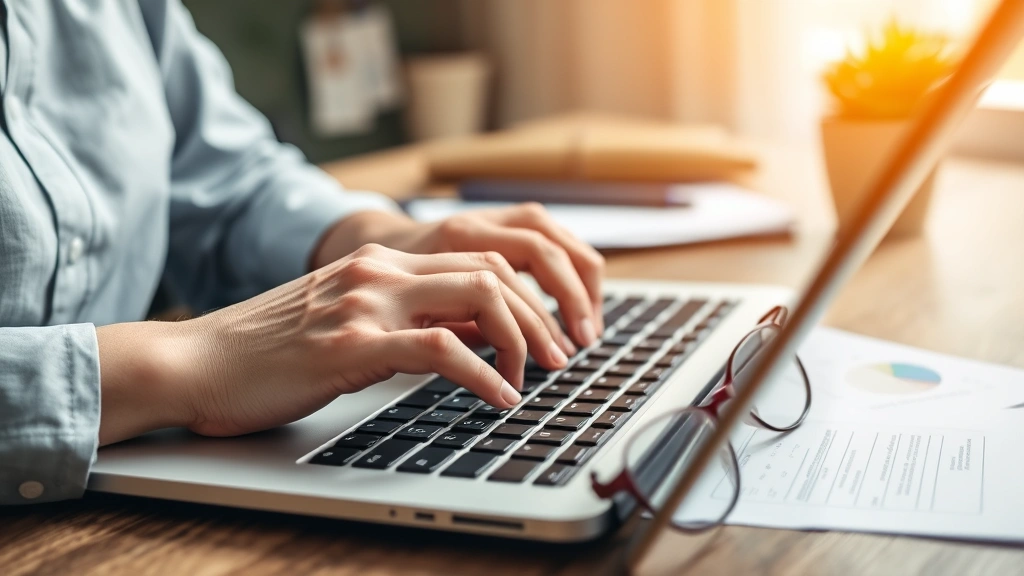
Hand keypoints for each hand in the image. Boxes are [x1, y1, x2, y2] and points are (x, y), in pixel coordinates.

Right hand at [97, 244, 572, 441]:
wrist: (196, 362)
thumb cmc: (268, 352)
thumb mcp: (347, 321)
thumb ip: (404, 318)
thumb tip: (470, 334)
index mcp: (380, 261)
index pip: (478, 258)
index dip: (527, 296)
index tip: (548, 334)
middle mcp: (379, 270)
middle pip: (493, 269)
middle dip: (541, 313)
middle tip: (561, 356)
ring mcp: (365, 302)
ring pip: (479, 295)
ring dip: (524, 336)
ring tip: (539, 375)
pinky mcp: (351, 344)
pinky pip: (441, 348)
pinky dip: (484, 372)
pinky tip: (501, 396)